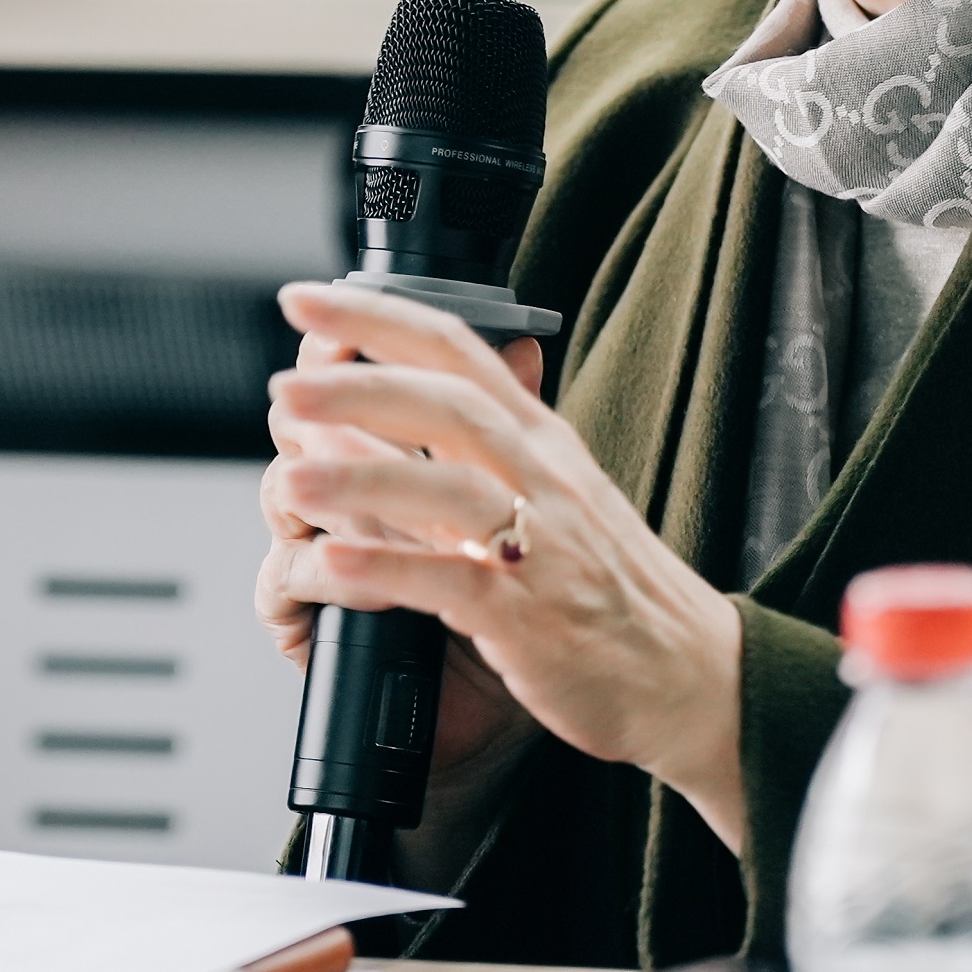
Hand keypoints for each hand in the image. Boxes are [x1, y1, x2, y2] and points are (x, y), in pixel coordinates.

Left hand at [254, 280, 749, 851]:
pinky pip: (452, 584)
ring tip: (291, 476)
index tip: (302, 300)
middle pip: (448, 405)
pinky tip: (332, 563)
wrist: (689, 671)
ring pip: (446, 492)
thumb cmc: (612, 581)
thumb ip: (484, 434)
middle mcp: (542, 477)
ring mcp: (541, 546)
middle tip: (282, 389)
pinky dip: (388, 571)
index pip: (456, 349)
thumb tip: (407, 378)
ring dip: (362, 480)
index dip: (375, 316)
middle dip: (358, 389)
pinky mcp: (530, 619)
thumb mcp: (557, 486)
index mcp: (539, 437)